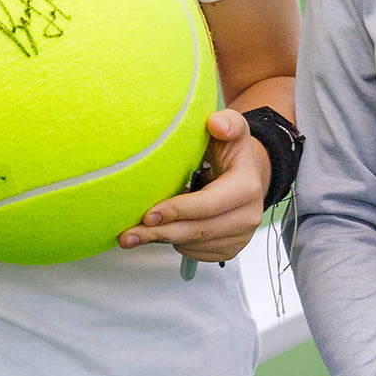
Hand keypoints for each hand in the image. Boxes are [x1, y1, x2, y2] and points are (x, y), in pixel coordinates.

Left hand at [120, 109, 262, 262]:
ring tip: (135, 232)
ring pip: (193, 244)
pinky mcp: (229, 249)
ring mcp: (239, 236)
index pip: (208, 204)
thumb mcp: (232, 129)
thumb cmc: (230, 151)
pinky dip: (175, 244)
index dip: (177, 210)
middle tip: (127, 234)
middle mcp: (248, 216)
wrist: (245, 174)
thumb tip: (215, 123)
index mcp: (246, 187)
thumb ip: (226, 123)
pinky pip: (196, 253)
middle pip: (197, 231)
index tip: (148, 213)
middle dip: (159, 233)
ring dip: (162, 239)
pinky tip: (163, 229)